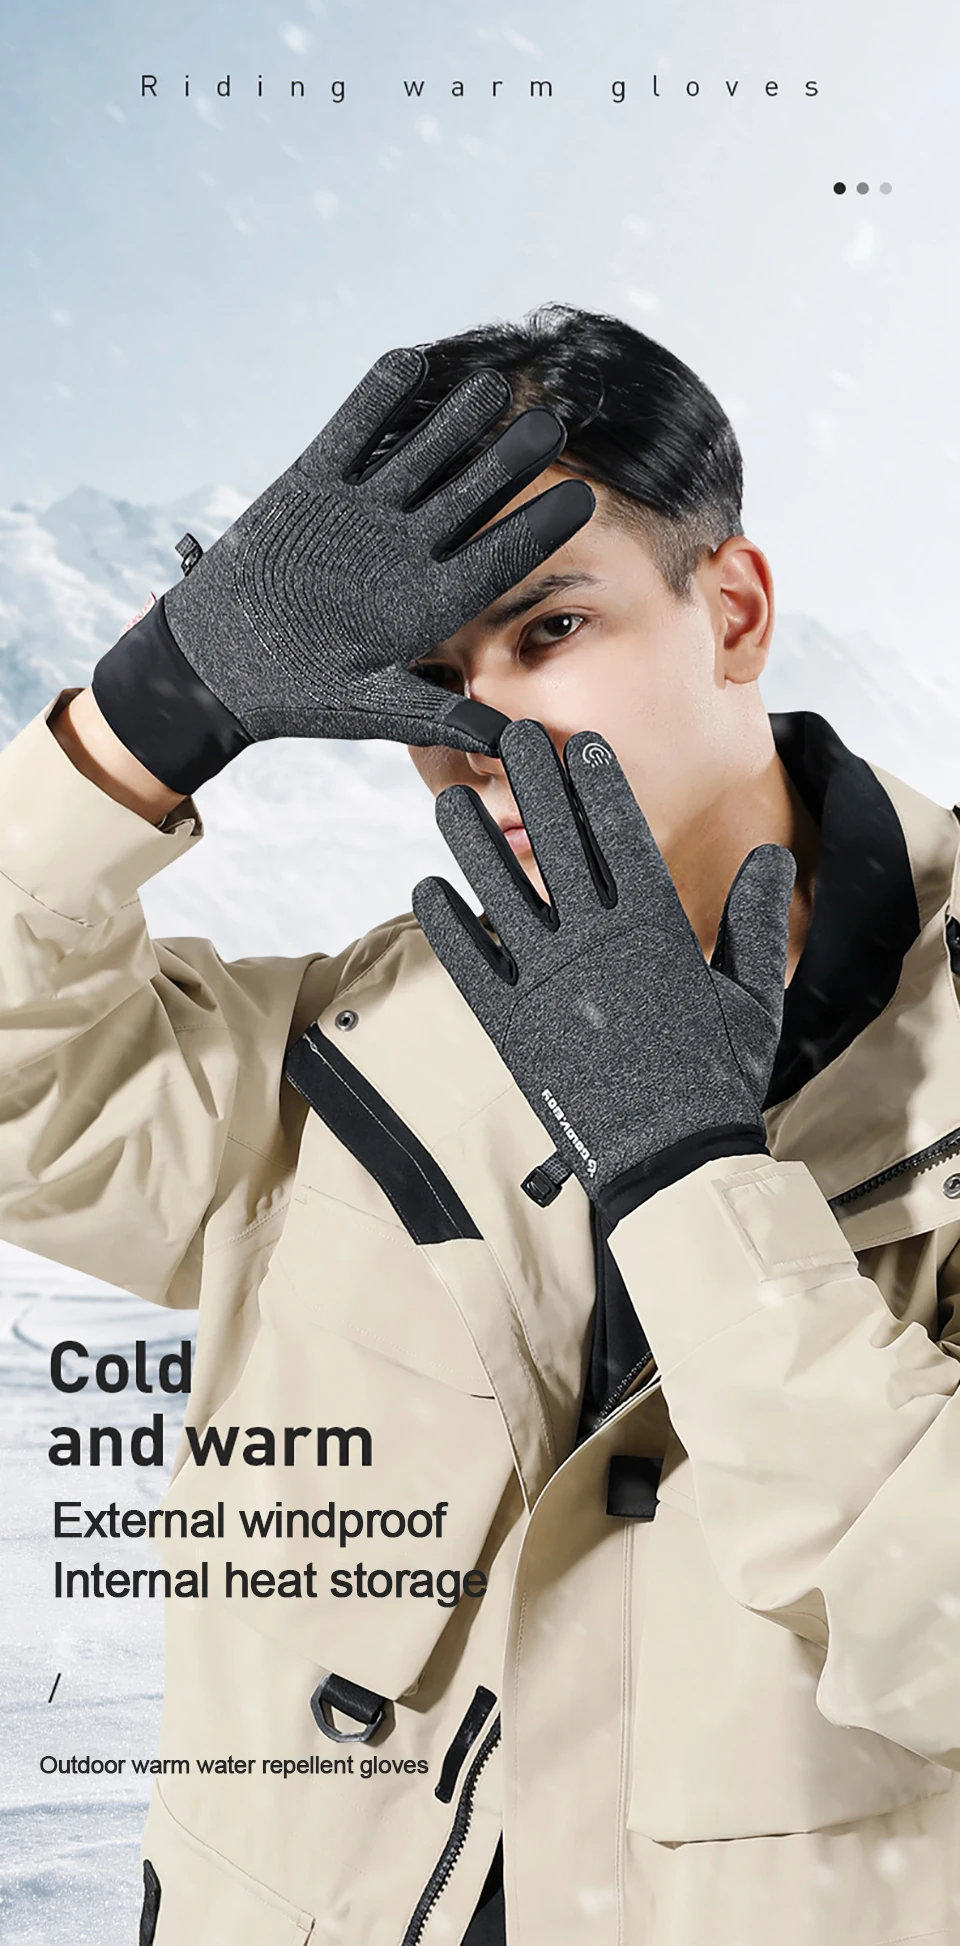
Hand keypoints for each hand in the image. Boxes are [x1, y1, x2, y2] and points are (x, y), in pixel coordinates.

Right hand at [91, 352, 594, 794]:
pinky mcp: (314, 483)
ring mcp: (363, 511)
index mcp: (429, 598)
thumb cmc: (302, 696)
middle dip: (509, 461)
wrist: (220, 667)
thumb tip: (517, 748)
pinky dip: (378, 400)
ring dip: (455, 418)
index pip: (497, 556)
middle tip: (555, 426)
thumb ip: (445, 716)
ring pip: (419, 454)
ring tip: (495, 384)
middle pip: (469, 494)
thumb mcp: (376, 708)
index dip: (538, 528)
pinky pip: (351, 434)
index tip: (585, 501)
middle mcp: (405, 547)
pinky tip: (412, 363)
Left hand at [412, 720, 794, 1220]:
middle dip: (532, 787)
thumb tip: (773, 854)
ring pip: (501, 895)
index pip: (622, 838)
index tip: (578, 745)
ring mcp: (549, 985)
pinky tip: (426, 888)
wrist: (671, 1158)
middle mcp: (598, 946)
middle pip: (558, 847)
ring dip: (472, 846)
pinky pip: (470, 965)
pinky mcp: (513, 1027)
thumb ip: (755, 918)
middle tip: (506, 735)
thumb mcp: (752, 995)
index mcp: (656, 931)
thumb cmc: (717, 1077)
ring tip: (448, 800)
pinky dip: (447, 926)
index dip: (597, 787)